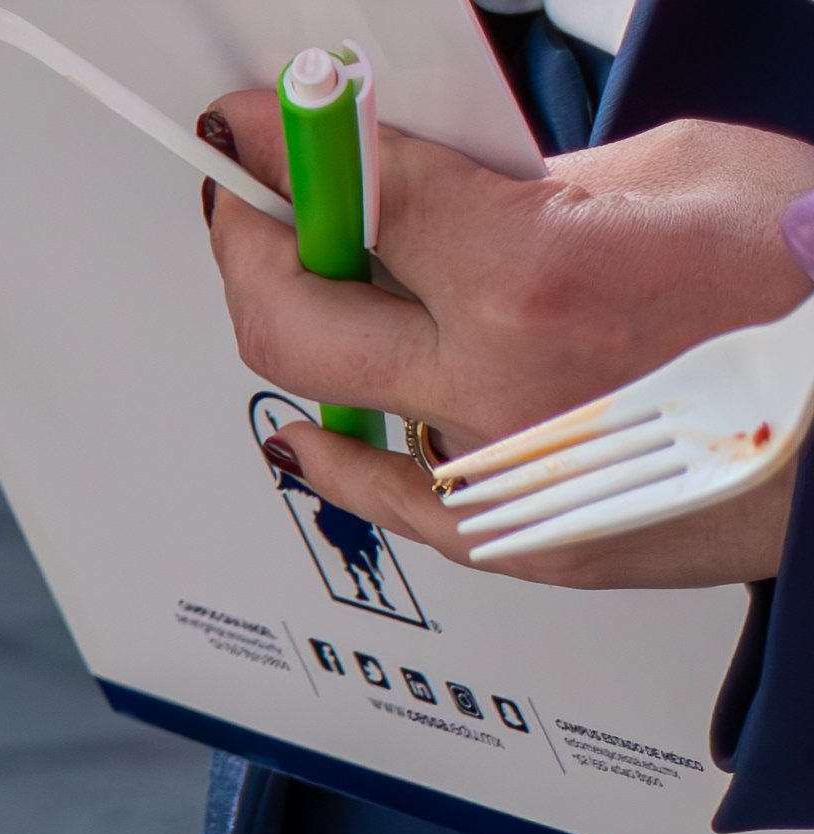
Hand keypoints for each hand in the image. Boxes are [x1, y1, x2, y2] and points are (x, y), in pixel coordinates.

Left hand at [198, 102, 813, 586]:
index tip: (250, 126)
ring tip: (304, 285)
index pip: (357, 196)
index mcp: (531, 275)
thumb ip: (545, 184)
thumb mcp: (687, 173)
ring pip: (332, 404)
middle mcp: (494, 380)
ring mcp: (497, 468)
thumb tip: (462, 186)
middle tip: (248, 206)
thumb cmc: (813, 290)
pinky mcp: (515, 536)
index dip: (285, 146)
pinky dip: (335, 455)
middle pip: (292, 317)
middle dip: (251, 244)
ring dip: (307, 335)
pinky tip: (307, 429)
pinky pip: (384, 498)